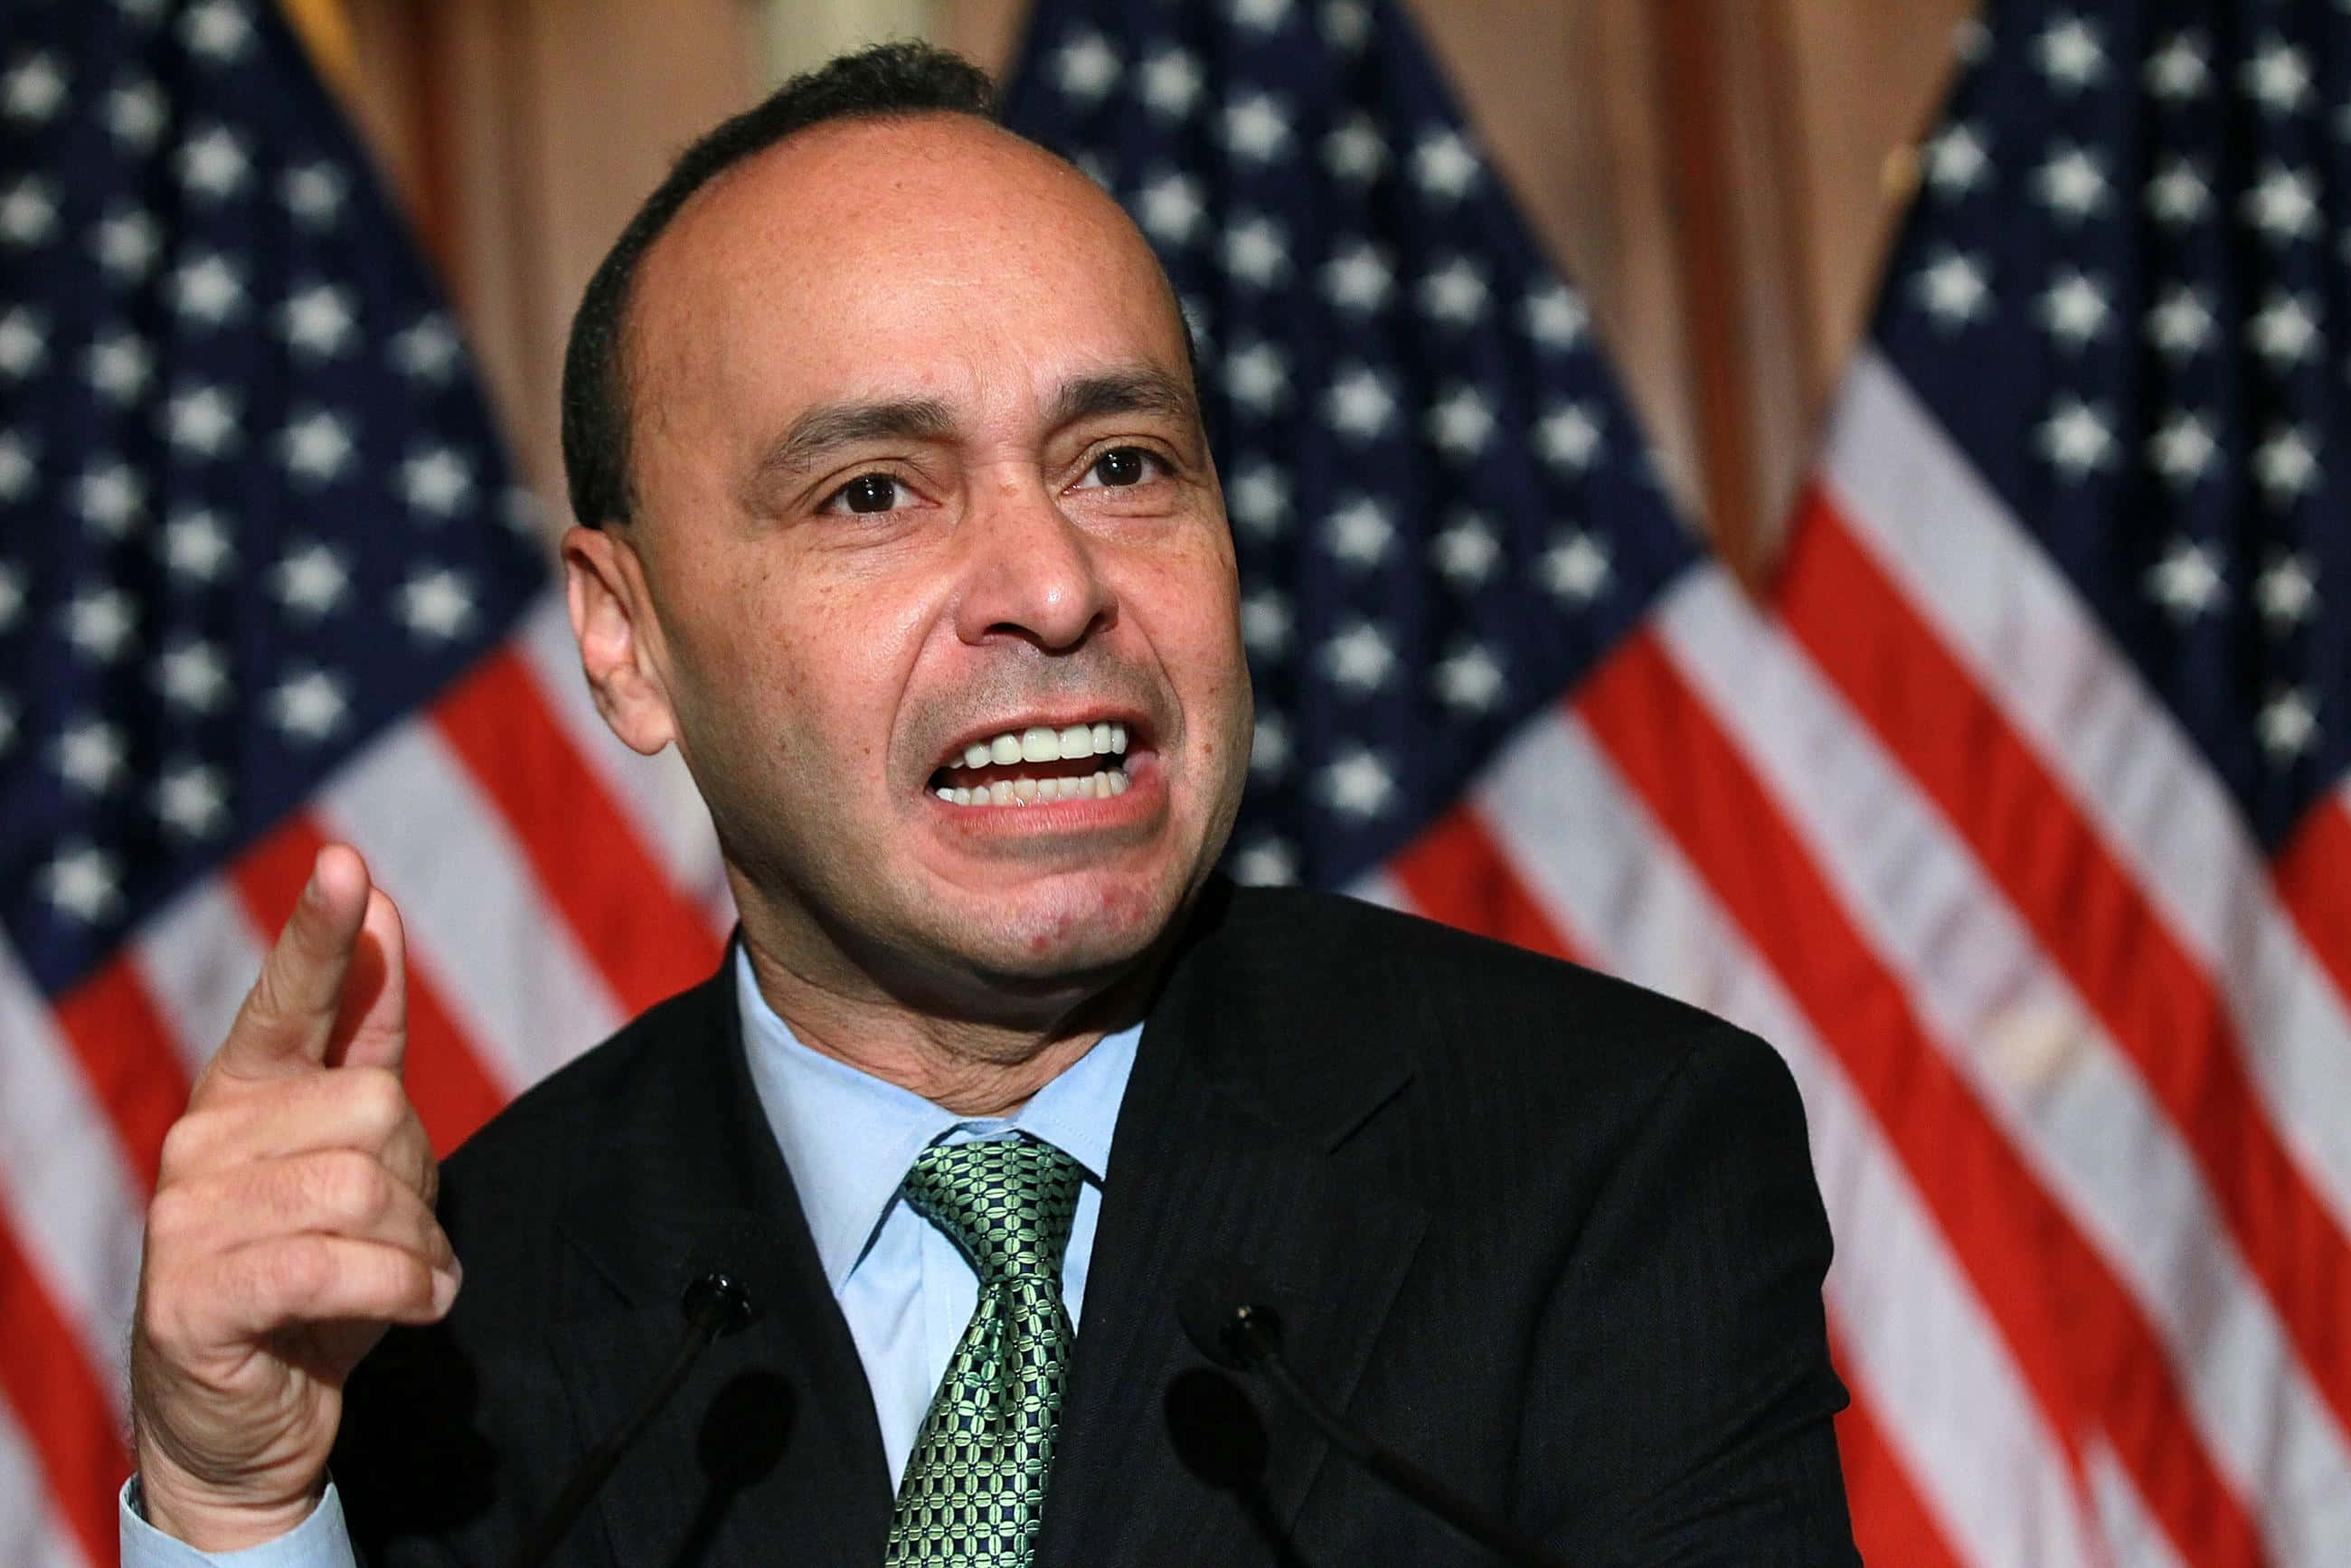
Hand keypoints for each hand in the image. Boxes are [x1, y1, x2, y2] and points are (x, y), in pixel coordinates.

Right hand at [130, 845, 459, 1549]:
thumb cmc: (313, 1276)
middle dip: (421, 1179)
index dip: (321, 933)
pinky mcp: (194, 1295)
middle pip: (376, 1108)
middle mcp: (204, 1138)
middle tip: (403, 1236)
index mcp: (243, 1092)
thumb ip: (363, 1043)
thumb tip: (378, 913)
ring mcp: (188, 1217)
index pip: (289, 998)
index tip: (346, 861)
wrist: (246, 1417)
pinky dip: (399, 1290)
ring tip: (405, 1281)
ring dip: (418, 1248)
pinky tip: (406, 1309)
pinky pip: (336, 1263)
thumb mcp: (352, 1157)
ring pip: (363, 1187)